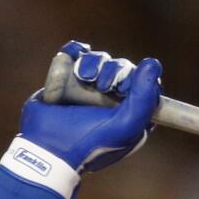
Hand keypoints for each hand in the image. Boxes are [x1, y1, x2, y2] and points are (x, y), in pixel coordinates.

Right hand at [20, 41, 161, 174]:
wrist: (45, 148)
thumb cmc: (88, 142)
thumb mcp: (124, 126)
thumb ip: (144, 98)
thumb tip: (153, 64)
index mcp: (129, 116)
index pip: (143, 85)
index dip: (137, 79)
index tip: (122, 89)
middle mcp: (110, 102)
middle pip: (121, 69)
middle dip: (112, 70)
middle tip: (101, 85)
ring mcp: (87, 91)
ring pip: (99, 60)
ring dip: (92, 63)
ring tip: (82, 77)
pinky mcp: (66, 80)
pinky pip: (77, 53)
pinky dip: (75, 50)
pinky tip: (73, 56)